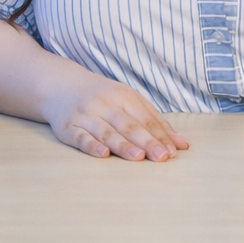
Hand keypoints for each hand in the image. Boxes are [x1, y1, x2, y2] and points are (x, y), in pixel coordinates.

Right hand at [38, 68, 190, 161]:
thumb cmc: (103, 97)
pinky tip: (103, 154)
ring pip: (107, 132)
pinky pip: (80, 138)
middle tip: (162, 156)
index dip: (159, 135)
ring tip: (138, 156)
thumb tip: (181, 144)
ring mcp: (86, 116)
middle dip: (146, 141)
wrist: (62, 85)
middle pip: (128, 125)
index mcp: (124, 96)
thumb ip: (155, 121)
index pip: (145, 118)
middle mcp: (105, 105)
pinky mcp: (68, 128)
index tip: (173, 151)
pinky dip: (91, 146)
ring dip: (123, 145)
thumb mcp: (129, 101)